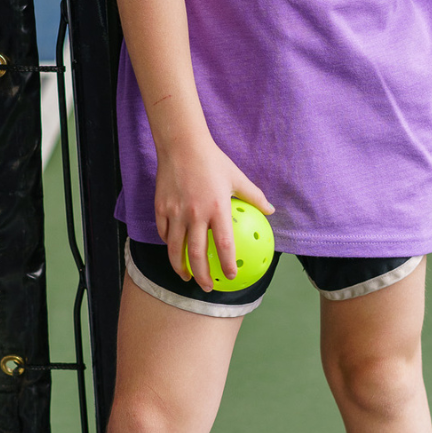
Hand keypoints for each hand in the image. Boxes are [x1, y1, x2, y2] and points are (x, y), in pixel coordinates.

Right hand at [154, 136, 272, 292]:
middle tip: (207, 288)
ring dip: (180, 267)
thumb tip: (270, 211)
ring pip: (175, 249)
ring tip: (185, 276)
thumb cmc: (212, 160)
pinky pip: (164, 233)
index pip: (223, 245)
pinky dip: (168, 245)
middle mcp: (195, 214)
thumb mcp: (236, 177)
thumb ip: (254, 196)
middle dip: (202, 276)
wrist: (181, 144)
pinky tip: (173, 249)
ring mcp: (176, 212)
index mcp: (217, 208)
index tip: (232, 277)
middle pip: (196, 255)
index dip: (227, 265)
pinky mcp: (161, 207)